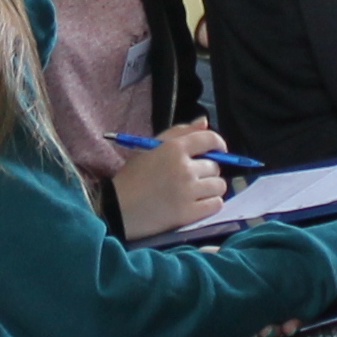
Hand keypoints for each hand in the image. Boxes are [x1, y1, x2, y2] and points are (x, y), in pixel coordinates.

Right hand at [112, 125, 229, 239]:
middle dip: (207, 171)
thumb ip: (178, 133)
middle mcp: (184, 168)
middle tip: (192, 177)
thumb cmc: (131, 178)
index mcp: (174, 148)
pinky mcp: (189, 213)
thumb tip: (204, 122)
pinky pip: (216, 204)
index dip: (218, 144)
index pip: (210, 139)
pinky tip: (198, 204)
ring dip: (211, 188)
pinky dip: (211, 204)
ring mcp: (188, 192)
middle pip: (215, 166)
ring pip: (219, 186)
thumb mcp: (149, 148)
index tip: (218, 151)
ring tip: (196, 192)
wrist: (116, 209)